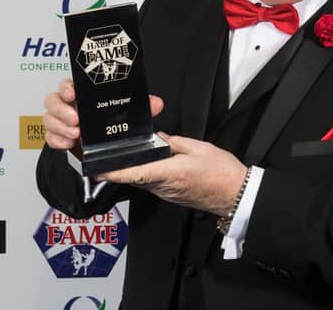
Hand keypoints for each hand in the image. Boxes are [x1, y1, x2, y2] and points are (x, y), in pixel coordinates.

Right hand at [43, 78, 164, 149]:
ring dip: (60, 127)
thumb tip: (156, 103)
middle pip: (52, 100)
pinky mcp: (59, 136)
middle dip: (61, 110)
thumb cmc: (114, 120)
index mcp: (84, 94)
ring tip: (75, 134)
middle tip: (76, 120)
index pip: (68, 84)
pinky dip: (57, 141)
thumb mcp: (129, 112)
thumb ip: (141, 106)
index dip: (66, 87)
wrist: (109, 141)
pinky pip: (50, 138)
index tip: (72, 93)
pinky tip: (68, 144)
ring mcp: (62, 121)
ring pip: (49, 119)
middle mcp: (69, 105)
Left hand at [96, 134, 247, 215]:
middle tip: (105, 154)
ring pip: (142, 180)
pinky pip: (152, 183)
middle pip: (134, 176)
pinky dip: (146, 173)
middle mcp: (164, 186)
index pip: (135, 173)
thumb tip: (159, 138)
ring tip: (125, 155)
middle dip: (118, 167)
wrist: (236, 195)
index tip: (96, 168)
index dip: (113, 171)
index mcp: (170, 172)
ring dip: (132, 170)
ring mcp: (167, 193)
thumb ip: (175, 142)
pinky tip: (149, 162)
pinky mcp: (171, 195)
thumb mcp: (200, 148)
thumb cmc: (222, 172)